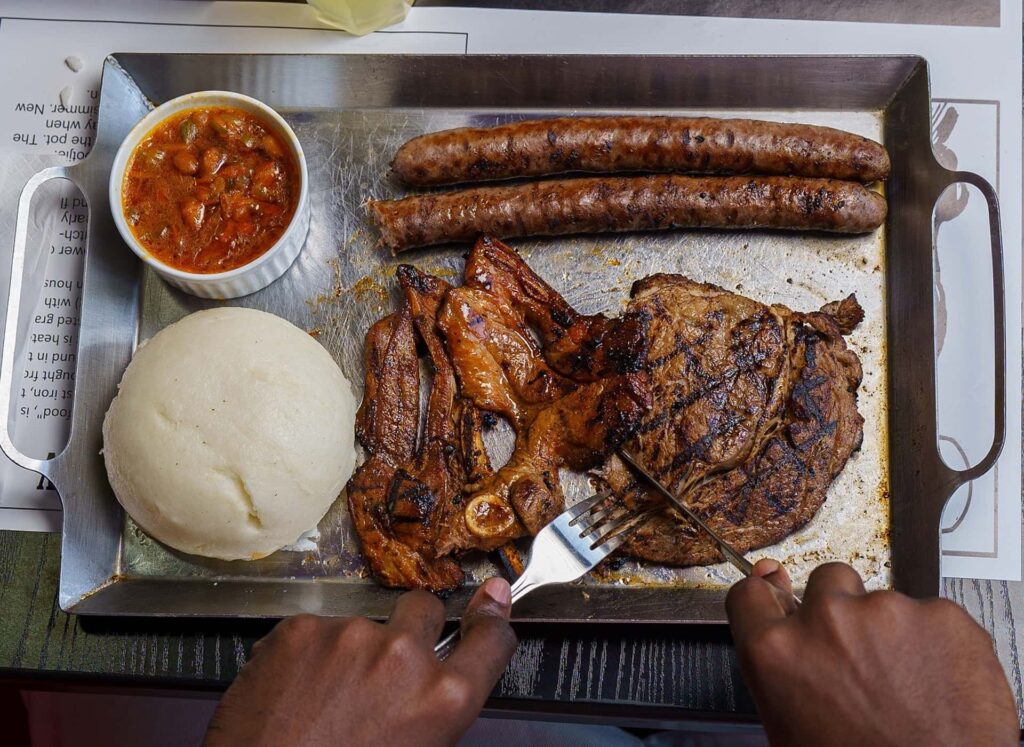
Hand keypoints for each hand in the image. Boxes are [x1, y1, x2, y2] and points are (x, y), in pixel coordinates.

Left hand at [204, 577, 516, 746]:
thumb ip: (434, 707)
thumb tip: (437, 681)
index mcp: (444, 699)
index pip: (490, 639)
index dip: (492, 617)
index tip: (492, 597)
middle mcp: (404, 657)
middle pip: (423, 609)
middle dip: (409, 628)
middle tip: (382, 665)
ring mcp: (349, 634)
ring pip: (360, 623)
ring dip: (349, 649)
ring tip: (320, 698)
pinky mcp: (299, 628)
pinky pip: (313, 629)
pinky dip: (305, 653)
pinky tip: (291, 690)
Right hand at [727, 560, 1017, 746]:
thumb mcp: (792, 727)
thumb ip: (780, 668)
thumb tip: (777, 634)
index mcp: (777, 652)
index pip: (751, 594)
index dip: (769, 597)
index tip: (778, 594)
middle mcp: (828, 620)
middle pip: (826, 581)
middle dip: (840, 608)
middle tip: (860, 656)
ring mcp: (888, 612)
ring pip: (884, 600)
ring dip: (891, 631)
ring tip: (906, 685)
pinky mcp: (943, 616)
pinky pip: (934, 616)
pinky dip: (937, 643)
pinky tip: (938, 682)